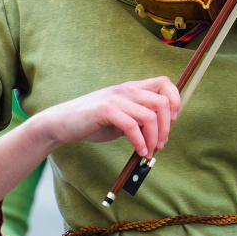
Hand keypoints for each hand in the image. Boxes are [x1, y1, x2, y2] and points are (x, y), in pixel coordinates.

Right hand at [30, 77, 179, 158]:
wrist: (61, 123)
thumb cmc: (92, 121)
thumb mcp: (120, 116)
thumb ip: (139, 118)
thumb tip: (162, 132)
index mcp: (131, 88)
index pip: (164, 83)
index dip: (175, 100)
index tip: (172, 121)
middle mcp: (126, 89)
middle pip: (162, 102)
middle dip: (167, 127)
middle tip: (161, 144)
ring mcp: (115, 99)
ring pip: (150, 116)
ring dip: (155, 138)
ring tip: (149, 152)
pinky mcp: (105, 110)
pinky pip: (132, 126)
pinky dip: (140, 141)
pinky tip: (140, 151)